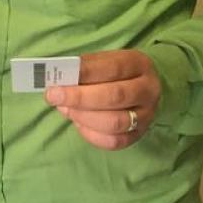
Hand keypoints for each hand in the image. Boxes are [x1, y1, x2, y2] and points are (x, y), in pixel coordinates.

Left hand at [45, 49, 161, 149]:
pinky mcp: (140, 135)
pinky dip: (91, 135)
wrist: (141, 88)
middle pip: (115, 96)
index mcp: (139, 64)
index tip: (58, 78)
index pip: (113, 68)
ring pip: (115, 122)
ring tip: (66, 109)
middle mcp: (148, 90)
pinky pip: (115, 141)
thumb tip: (59, 80)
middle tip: (54, 96)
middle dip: (80, 98)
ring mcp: (146, 115)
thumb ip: (84, 68)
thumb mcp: (104, 61)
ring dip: (84, 117)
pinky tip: (79, 124)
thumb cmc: (115, 73)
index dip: (84, 74)